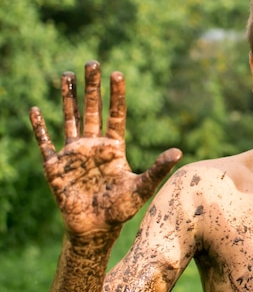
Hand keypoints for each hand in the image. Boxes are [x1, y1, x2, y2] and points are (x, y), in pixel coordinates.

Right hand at [30, 61, 181, 235]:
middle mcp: (93, 145)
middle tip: (93, 62)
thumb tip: (178, 152)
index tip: (118, 74)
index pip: (116, 115)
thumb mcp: (142, 188)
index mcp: (114, 148)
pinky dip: (40, 128)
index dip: (116, 95)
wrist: (95, 229)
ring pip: (70, 118)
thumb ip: (157, 169)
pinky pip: (46, 143)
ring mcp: (73, 154)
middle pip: (93, 110)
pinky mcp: (55, 167)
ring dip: (68, 97)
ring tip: (67, 74)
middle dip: (92, 87)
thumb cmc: (120, 209)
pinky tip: (36, 110)